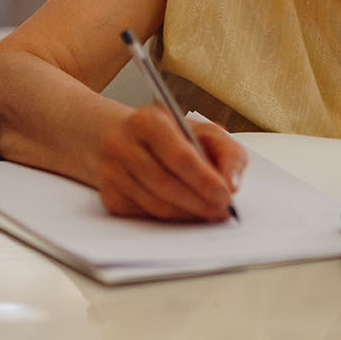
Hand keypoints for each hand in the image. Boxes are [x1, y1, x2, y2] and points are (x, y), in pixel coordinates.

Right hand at [96, 105, 246, 220]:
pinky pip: (144, 215)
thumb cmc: (169, 134)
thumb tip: (232, 184)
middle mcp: (122, 144)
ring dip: (187, 214)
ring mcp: (111, 171)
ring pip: (156, 205)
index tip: (226, 195)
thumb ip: (227, 153)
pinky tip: (185, 210)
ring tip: (208, 211)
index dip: (205, 180)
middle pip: (166, 184)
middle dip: (199, 202)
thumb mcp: (203, 131)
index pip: (179, 156)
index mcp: (147, 121)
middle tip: (221, 210)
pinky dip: (170, 218)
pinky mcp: (108, 195)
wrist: (123, 137)